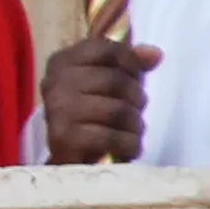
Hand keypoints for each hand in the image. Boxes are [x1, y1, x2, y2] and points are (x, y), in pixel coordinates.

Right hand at [40, 36, 160, 165]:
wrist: (69, 158)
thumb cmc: (91, 114)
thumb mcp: (105, 81)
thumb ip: (127, 62)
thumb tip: (154, 54)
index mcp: (62, 62)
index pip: (107, 49)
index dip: (131, 62)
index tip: (137, 77)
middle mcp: (55, 83)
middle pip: (116, 81)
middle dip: (136, 98)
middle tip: (135, 110)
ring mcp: (58, 111)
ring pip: (118, 110)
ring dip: (135, 125)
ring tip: (131, 130)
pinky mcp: (65, 140)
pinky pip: (113, 137)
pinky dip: (129, 144)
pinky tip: (127, 146)